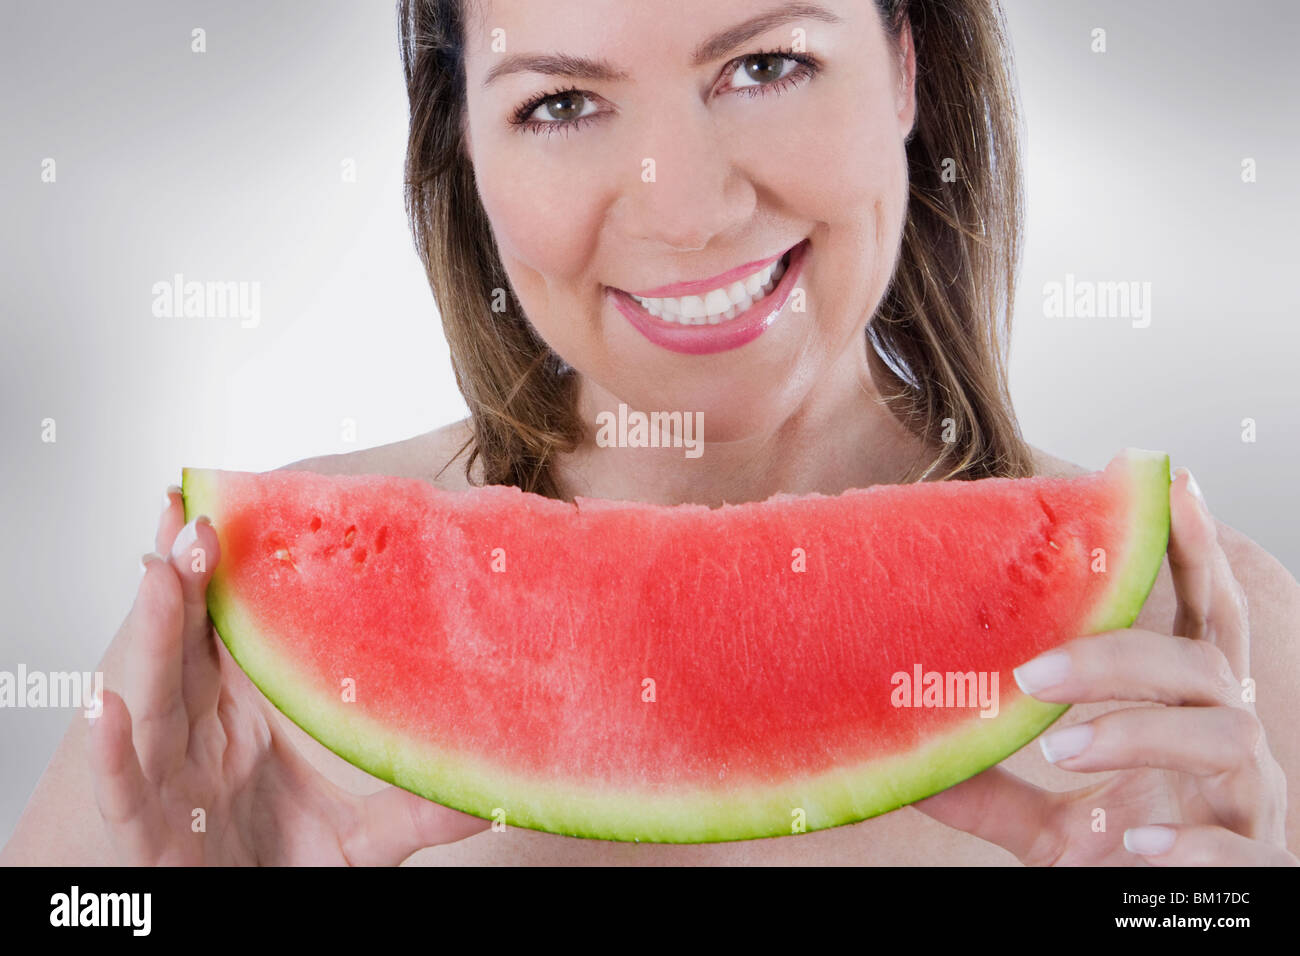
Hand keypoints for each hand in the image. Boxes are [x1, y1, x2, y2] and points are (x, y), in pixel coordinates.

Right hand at [87, 485, 489, 864]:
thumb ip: (415, 809)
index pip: (229, 635)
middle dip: (190, 582)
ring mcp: (167, 783)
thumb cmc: (274, 871)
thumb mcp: (356, 840)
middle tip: (205, 515)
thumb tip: (492, 786)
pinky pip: (126, 790)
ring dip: (155, 633)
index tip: (236, 511)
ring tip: (163, 570)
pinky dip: (115, 752)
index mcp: (236, 721)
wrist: (227, 925)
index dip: (229, 578)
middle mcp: (196, 738)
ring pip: (155, 698)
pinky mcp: (148, 836)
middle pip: (186, 648)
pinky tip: (111, 708)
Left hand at [914, 467, 1295, 865]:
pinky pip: (1244, 849)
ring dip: (1138, 736)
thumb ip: (988, 777)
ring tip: (1061, 750)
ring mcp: (1249, 807)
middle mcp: (1229, 747)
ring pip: (1226, 740)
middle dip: (1124, 655)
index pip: (1202, 618)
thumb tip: (897, 732)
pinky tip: (1133, 842)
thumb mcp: (1045, 819)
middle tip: (1032, 671)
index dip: (1195, 550)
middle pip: (1205, 667)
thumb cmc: (1117, 862)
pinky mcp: (1254, 871)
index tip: (1167, 480)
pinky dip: (1191, 841)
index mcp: (1188, 715)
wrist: (1166, 931)